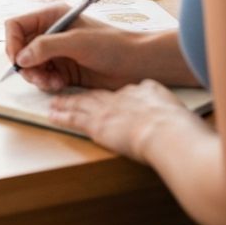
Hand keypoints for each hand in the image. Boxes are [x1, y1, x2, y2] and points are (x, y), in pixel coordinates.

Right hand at [4, 4, 144, 92]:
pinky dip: (46, 83)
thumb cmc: (112, 45)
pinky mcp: (63, 69)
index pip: (17, 26)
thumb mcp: (77, 42)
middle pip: (20, 48)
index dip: (12, 43)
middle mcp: (51, 33)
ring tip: (52, 83)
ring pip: (30, 66)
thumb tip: (21, 57)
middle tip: (38, 78)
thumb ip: (46, 47)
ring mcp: (56, 52)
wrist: (136, 64)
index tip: (18, 61)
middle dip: (26, 65)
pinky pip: (43, 77)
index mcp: (51, 17)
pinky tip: (59, 84)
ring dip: (37, 77)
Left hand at [46, 78, 189, 161]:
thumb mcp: (168, 100)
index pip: (120, 94)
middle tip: (68, 94)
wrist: (165, 132)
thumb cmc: (174, 122)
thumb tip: (155, 97)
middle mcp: (118, 97)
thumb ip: (157, 96)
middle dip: (82, 96)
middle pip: (96, 95)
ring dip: (66, 103)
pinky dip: (61, 115)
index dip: (109, 96)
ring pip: (80, 104)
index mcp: (137, 92)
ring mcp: (106, 111)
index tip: (104, 98)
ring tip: (54, 103)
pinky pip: (74, 119)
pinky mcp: (97, 125)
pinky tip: (51, 114)